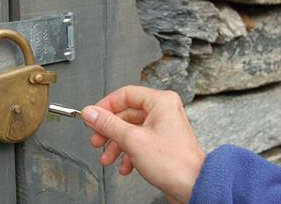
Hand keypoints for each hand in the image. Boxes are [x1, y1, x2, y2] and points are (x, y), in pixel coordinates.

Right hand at [81, 86, 204, 203]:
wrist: (193, 187)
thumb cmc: (173, 163)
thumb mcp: (132, 140)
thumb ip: (107, 124)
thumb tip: (90, 112)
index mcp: (160, 102)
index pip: (125, 95)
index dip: (105, 106)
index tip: (92, 117)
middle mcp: (163, 111)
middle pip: (125, 114)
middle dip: (109, 131)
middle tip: (97, 140)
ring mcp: (162, 126)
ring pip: (130, 130)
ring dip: (116, 145)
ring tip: (107, 158)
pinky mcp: (161, 141)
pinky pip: (138, 141)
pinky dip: (128, 153)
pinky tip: (124, 166)